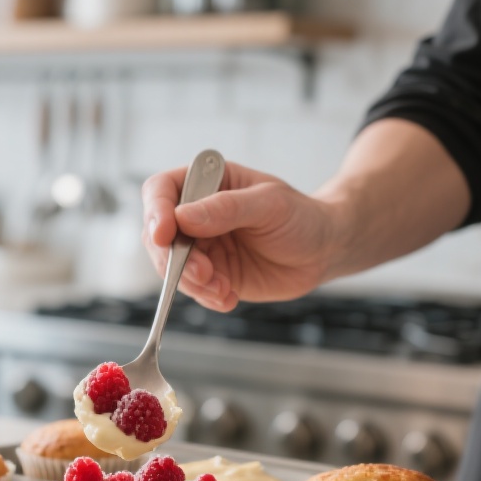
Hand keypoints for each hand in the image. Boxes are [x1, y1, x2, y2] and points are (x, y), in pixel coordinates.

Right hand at [141, 162, 343, 311]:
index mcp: (206, 183)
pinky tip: (229, 297)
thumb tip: (183, 217)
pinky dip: (206, 297)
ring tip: (223, 289)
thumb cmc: (301, 217)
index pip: (161, 190)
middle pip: (157, 234)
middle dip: (174, 258)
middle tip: (203, 273)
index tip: (164, 235)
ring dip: (191, 283)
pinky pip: (193, 289)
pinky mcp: (211, 275)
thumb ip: (226, 209)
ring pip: (171, 266)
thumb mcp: (269, 204)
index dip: (156, 211)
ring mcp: (202, 246)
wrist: (323, 251)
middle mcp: (196, 214)